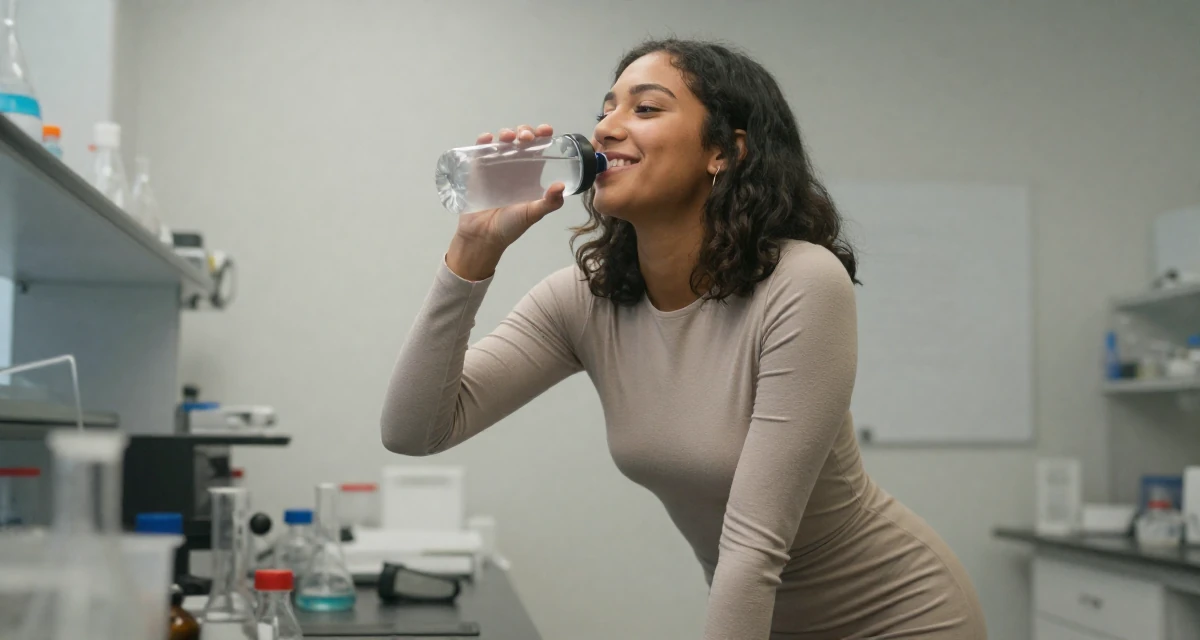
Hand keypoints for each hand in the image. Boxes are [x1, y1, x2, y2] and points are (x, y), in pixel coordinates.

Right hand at [447, 124, 564, 279]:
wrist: (482, 237)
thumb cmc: (510, 227)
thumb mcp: (532, 214)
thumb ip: (548, 203)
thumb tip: (561, 186)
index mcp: (531, 174)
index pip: (539, 148)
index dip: (543, 136)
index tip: (546, 131)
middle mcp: (514, 166)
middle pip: (521, 139)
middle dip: (525, 131)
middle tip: (526, 138)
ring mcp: (495, 166)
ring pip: (502, 141)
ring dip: (506, 133)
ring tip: (508, 138)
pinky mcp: (477, 170)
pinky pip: (479, 150)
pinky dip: (482, 141)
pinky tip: (487, 139)